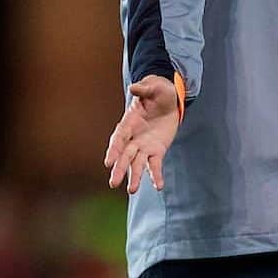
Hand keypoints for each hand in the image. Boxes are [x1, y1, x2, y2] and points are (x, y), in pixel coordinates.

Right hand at [103, 75, 180, 193]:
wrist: (169, 99)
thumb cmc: (158, 91)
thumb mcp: (154, 87)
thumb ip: (144, 89)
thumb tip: (135, 87)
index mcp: (129, 122)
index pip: (119, 138)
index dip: (114, 150)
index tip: (108, 162)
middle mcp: (134, 138)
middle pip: (125, 155)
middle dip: (120, 168)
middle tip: (113, 183)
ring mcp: (144, 146)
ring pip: (137, 164)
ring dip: (135, 176)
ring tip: (132, 190)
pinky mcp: (156, 150)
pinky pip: (155, 165)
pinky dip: (156, 176)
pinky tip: (158, 187)